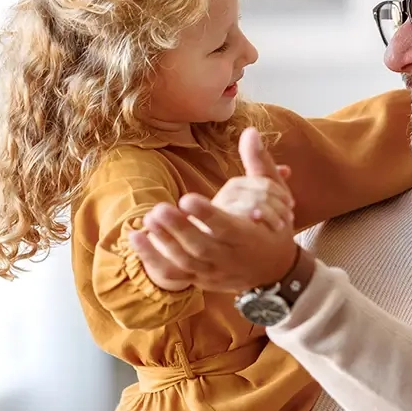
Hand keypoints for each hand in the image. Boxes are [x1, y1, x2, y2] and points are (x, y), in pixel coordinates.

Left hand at [135, 128, 299, 293]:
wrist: (274, 271)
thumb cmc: (274, 228)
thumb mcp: (276, 197)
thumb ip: (259, 164)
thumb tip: (250, 131)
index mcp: (249, 237)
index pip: (227, 228)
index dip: (207, 215)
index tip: (187, 198)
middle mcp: (230, 258)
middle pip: (202, 248)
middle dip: (179, 230)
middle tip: (158, 209)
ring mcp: (213, 271)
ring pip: (186, 263)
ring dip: (164, 243)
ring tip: (148, 218)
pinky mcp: (199, 279)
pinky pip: (174, 275)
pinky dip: (152, 260)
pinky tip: (135, 237)